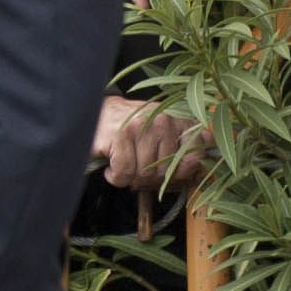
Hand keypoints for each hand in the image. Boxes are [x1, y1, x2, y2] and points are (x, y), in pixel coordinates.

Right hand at [91, 94, 208, 192]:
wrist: (94, 112)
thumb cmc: (132, 130)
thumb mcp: (164, 134)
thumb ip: (185, 147)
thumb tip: (196, 166)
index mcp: (180, 119)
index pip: (196, 156)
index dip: (181, 172)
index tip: (165, 171)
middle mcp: (165, 120)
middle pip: (165, 170)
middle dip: (149, 178)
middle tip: (137, 168)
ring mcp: (143, 126)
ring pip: (144, 174)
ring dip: (130, 178)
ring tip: (123, 164)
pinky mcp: (122, 135)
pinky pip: (124, 173)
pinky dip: (115, 177)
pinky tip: (111, 167)